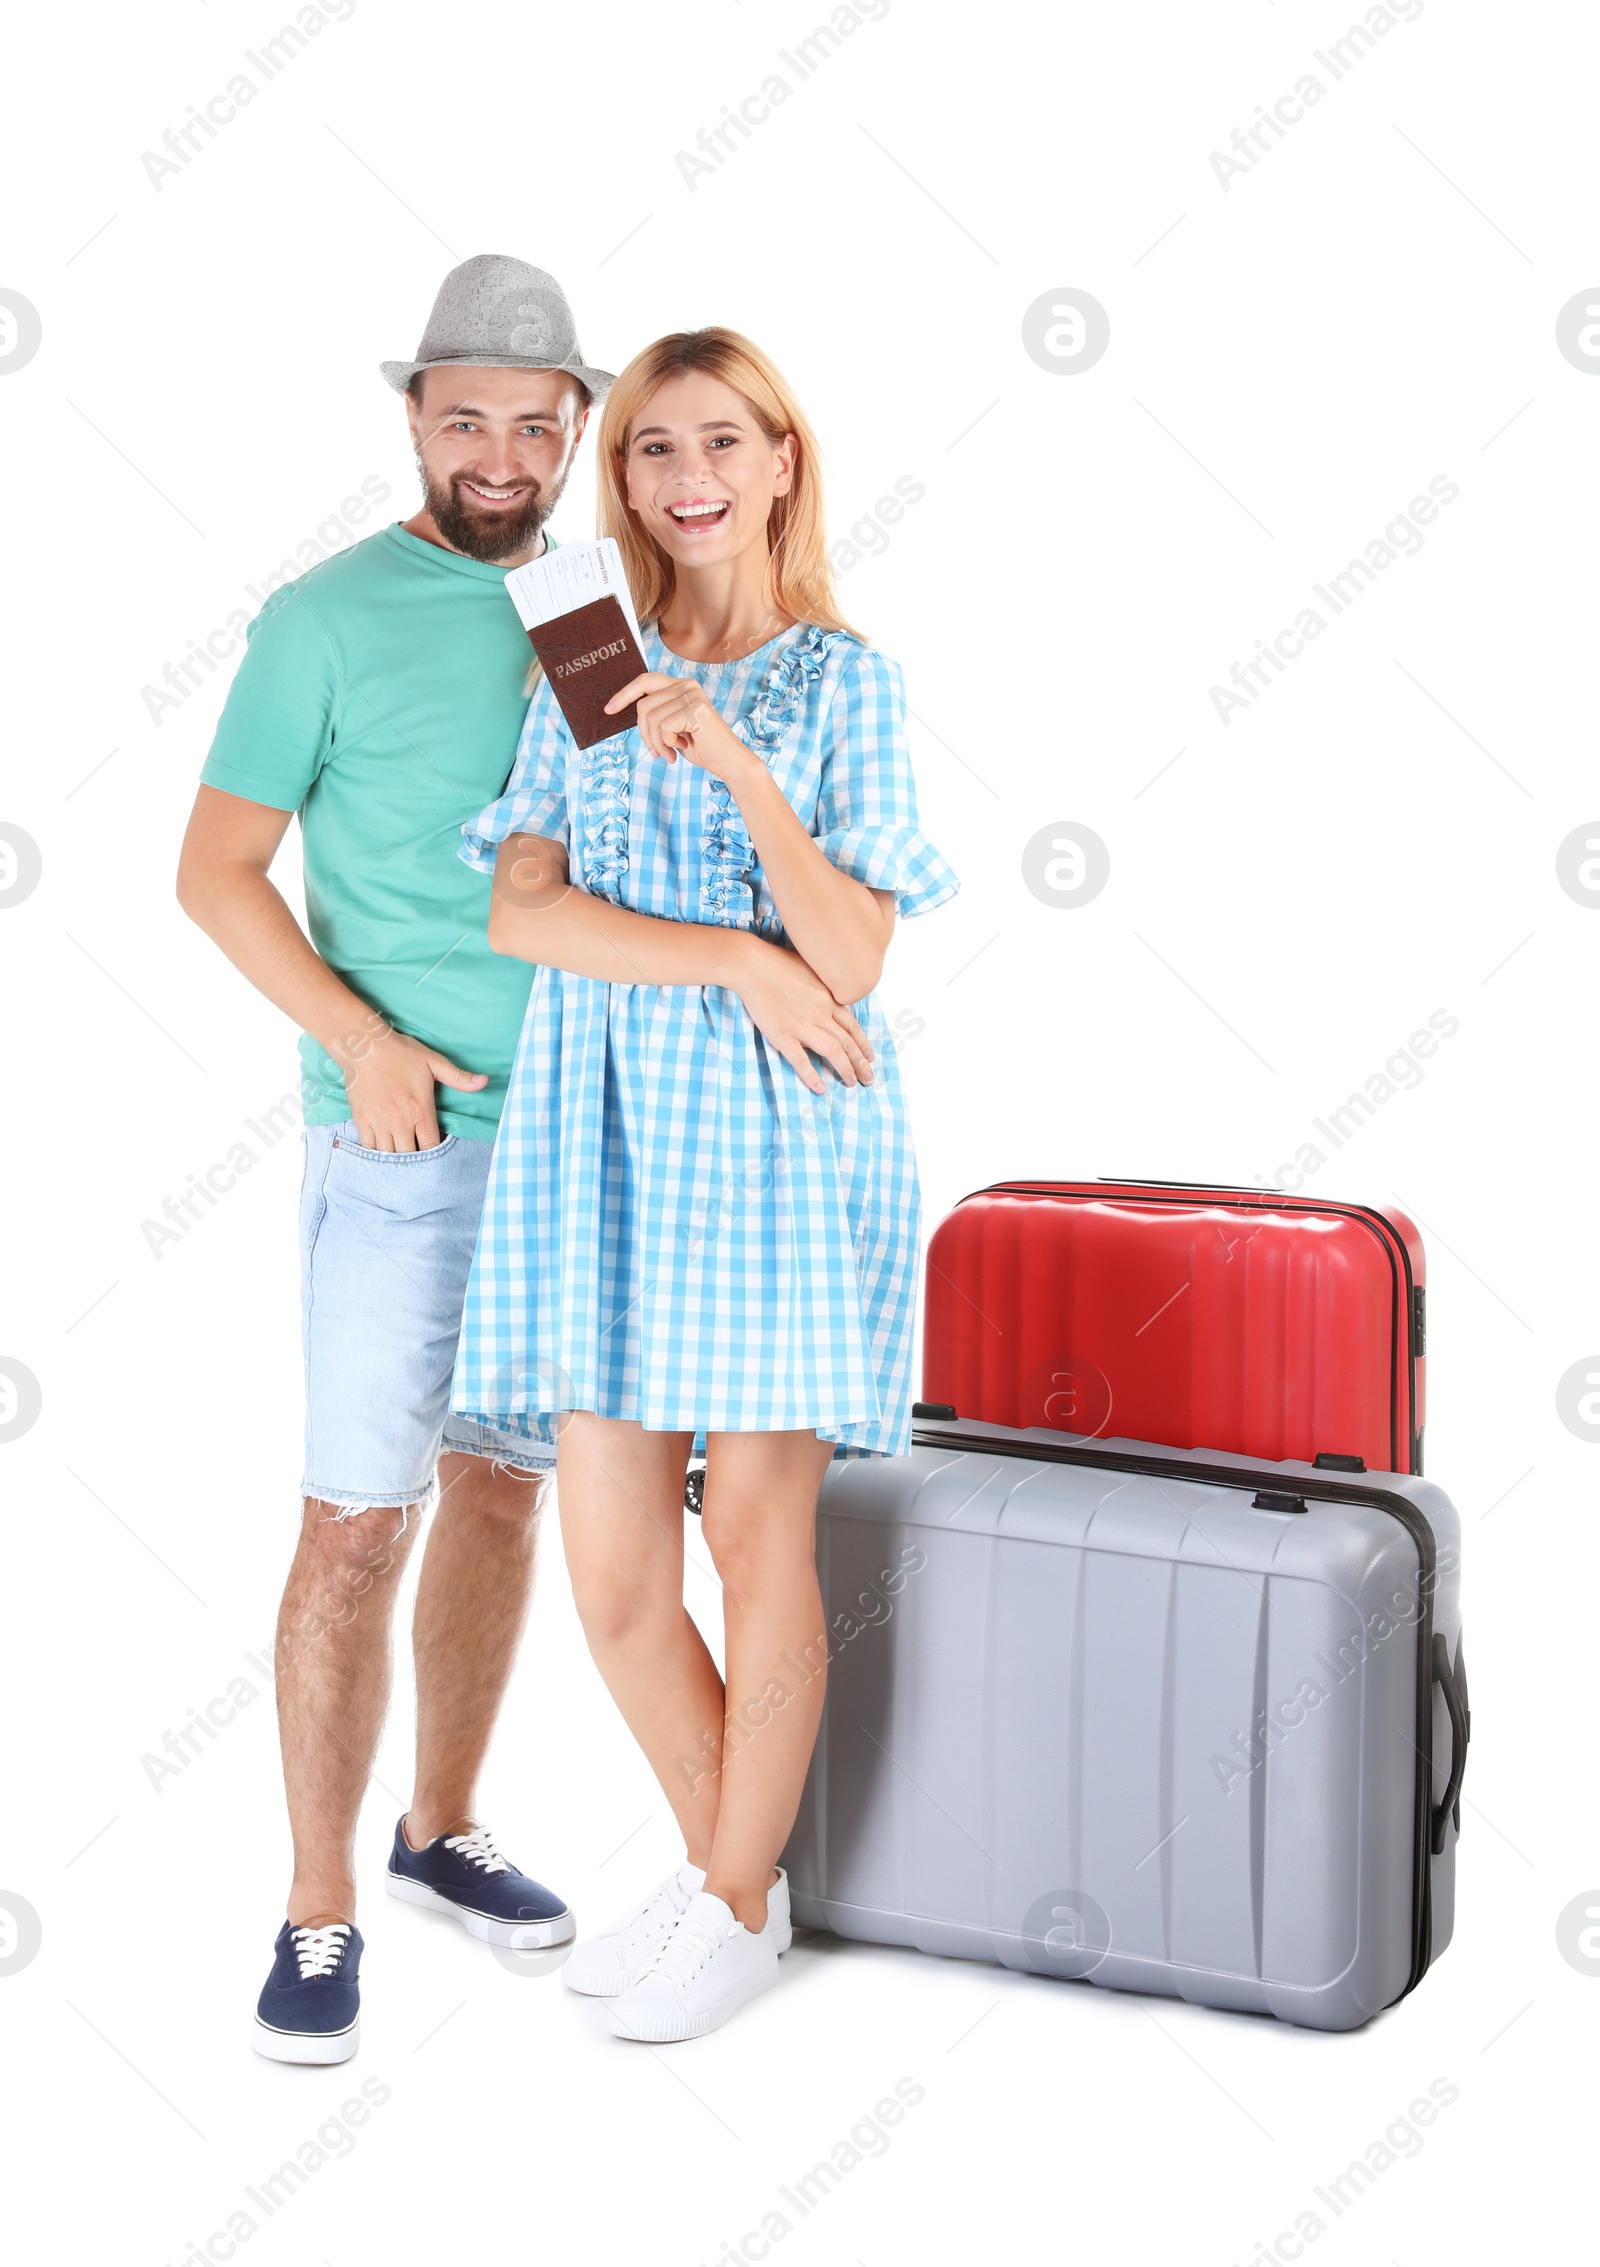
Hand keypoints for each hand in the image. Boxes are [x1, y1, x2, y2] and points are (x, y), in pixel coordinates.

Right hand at [339, 1024, 485, 1149]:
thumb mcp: (434, 1062)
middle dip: (415, 1159)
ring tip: (400, 1155)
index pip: (431, 1147)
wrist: (364, 1046)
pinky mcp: (362, 1120)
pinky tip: (381, 1152)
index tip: (433, 1149)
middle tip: (417, 1155)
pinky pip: (368, 1148)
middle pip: (409, 1156)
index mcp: (421, 1111)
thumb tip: (484, 1081)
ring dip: (395, 1158)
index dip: (434, 1153)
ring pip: (388, 1156)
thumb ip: (459, 1077)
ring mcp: (380, 1123)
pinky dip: (375, 1153)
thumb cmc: (401, 1053)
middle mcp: (400, 1122)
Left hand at [605, 670, 751, 782]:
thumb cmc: (701, 746)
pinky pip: (664, 727)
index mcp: (682, 685)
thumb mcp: (673, 727)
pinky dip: (667, 743)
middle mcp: (687, 685)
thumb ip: (657, 714)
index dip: (625, 694)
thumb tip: (629, 708)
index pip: (645, 681)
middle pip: (644, 704)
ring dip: (656, 742)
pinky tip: (680, 749)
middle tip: (656, 751)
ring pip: (651, 717)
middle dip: (644, 732)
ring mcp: (692, 695)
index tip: (608, 709)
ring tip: (670, 752)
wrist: (728, 762)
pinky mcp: (695, 710)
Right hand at [730, 935, 875, 1093]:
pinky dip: (811, 1075)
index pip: (852, 1026)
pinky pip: (800, 1059)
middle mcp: (820, 1014)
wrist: (752, 965)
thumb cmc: (778, 962)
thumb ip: (823, 987)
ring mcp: (802, 1025)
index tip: (870, 1057)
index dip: (863, 1044)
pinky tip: (820, 1088)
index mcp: (827, 999)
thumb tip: (830, 998)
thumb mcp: (811, 970)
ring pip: (833, 1051)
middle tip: (869, 1079)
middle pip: (847, 1042)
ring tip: (852, 1083)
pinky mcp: (782, 1035)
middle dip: (861, 1063)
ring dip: (845, 1069)